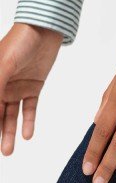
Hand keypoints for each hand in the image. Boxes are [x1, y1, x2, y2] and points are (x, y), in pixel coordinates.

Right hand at [0, 23, 62, 154]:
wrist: (45, 31)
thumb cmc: (20, 42)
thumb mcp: (5, 64)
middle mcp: (1, 85)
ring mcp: (16, 87)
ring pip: (10, 115)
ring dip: (8, 132)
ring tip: (8, 152)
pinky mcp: (33, 86)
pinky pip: (29, 108)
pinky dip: (28, 121)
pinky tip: (27, 135)